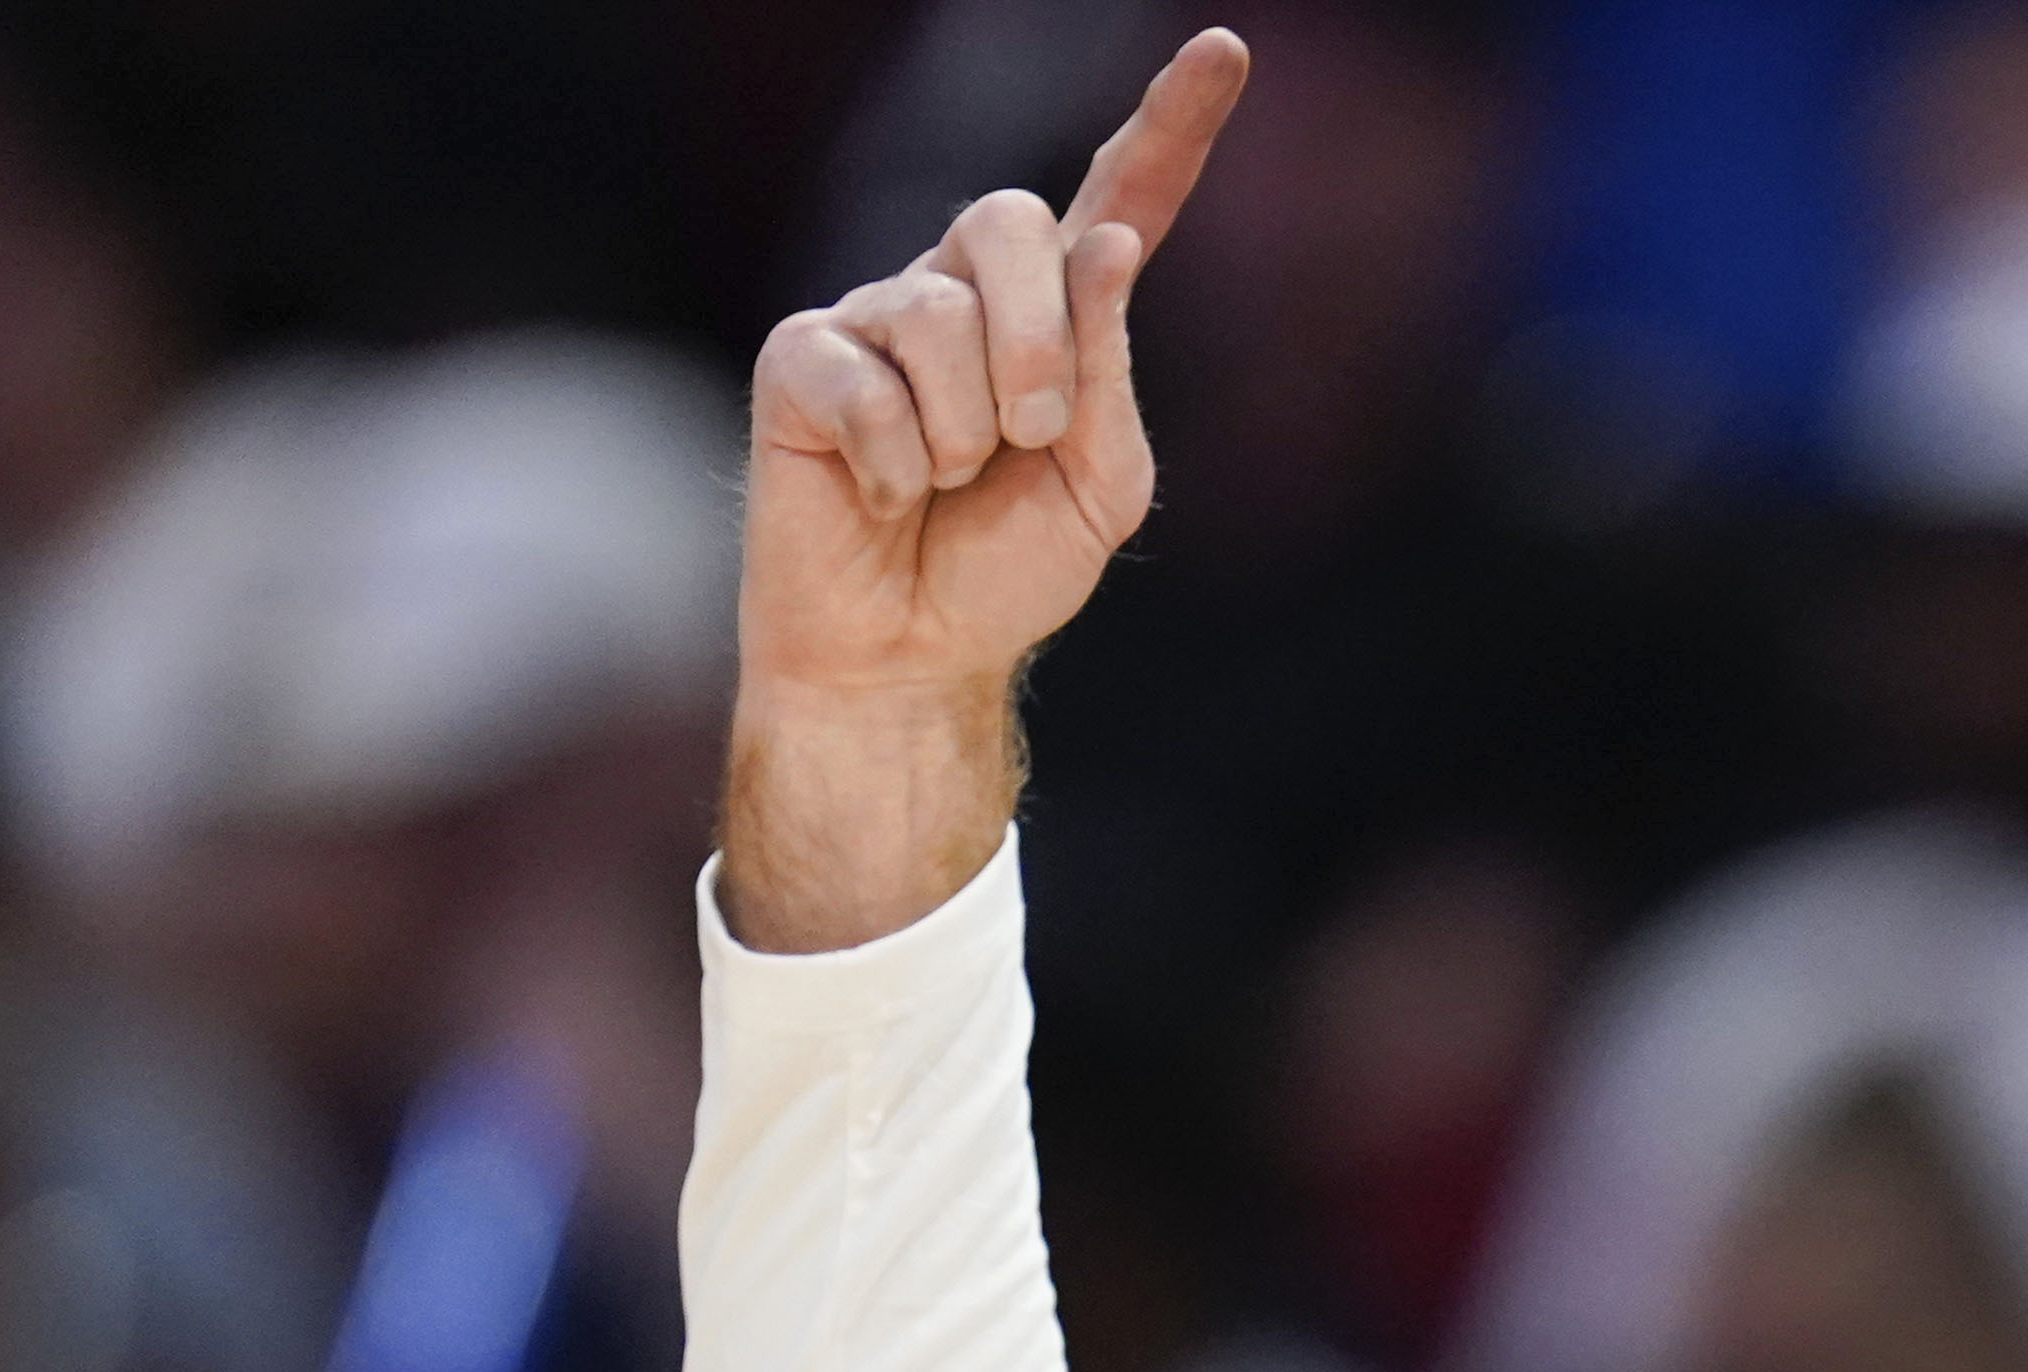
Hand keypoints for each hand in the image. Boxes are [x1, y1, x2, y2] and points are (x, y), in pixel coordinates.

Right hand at [720, 29, 1242, 949]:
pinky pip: (863, 376)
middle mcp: (964, 294)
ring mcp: (878, 318)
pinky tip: (880, 493)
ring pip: (939, 313)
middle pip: (1008, 222)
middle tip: (1027, 438)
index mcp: (1057, 316)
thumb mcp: (1099, 486)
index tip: (1225, 52)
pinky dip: (891, 458)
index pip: (1116, 199)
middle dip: (1036, 339)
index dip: (1169, 128)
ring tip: (944, 483)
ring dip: (964, 425)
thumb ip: (1107, 373)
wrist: (914, 654)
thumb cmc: (1008, 571)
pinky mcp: (802, 359)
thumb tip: (1101, 246)